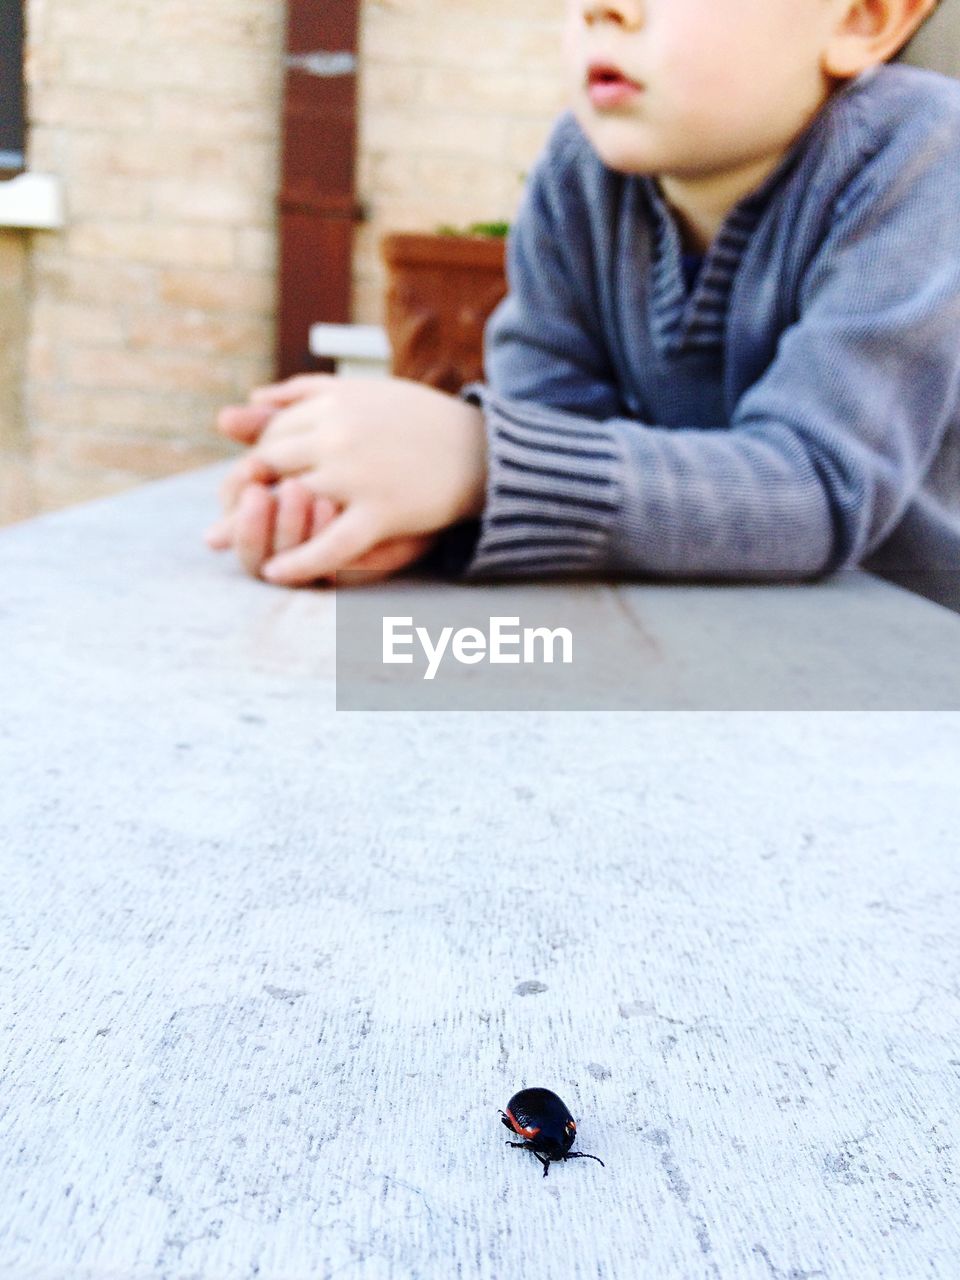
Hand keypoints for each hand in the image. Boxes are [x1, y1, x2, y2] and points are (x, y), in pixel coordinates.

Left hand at [210, 374, 485, 584]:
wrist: (484, 450)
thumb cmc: (420, 421)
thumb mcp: (362, 394)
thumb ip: (304, 393)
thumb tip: (246, 401)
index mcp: (335, 402)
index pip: (275, 431)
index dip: (256, 457)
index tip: (246, 479)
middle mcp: (339, 433)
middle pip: (273, 463)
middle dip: (248, 488)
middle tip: (230, 513)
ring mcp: (358, 474)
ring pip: (292, 500)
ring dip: (257, 524)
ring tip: (233, 543)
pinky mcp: (382, 511)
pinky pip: (331, 544)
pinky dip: (300, 561)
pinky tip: (276, 574)